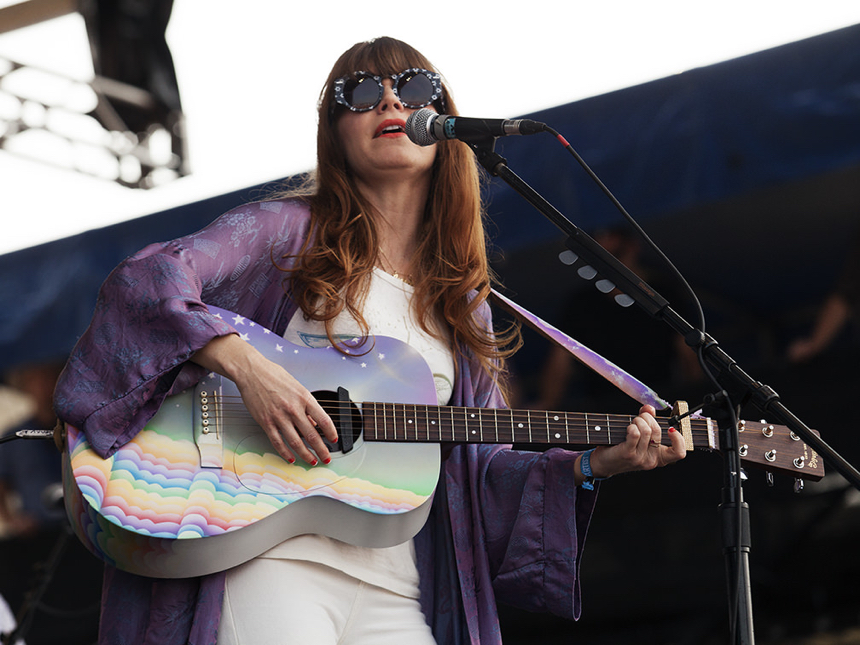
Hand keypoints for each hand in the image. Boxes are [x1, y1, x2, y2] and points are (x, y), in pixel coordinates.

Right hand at [193, 334, 337, 464]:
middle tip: (326, 458)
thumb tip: (314, 421)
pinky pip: (278, 442)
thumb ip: (306, 405)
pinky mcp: (266, 422)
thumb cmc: (274, 375)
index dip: (331, 433)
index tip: (334, 440)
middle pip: (312, 435)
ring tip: (312, 461)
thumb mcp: (297, 387)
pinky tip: (291, 458)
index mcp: (304, 398)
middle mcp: (293, 409)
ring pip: (296, 442)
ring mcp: (279, 417)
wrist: (252, 371)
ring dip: (306, 455)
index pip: (324, 420)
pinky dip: (286, 453)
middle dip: (321, 449)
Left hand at [588, 404, 685, 478]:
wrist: (604, 463)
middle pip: (657, 431)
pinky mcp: (628, 454)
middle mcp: (652, 460)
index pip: (679, 453)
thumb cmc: (623, 447)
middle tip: (639, 418)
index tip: (671, 429)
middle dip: (647, 418)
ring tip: (632, 423)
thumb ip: (647, 420)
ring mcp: (640, 458)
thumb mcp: (640, 435)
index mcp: (659, 457)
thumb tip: (650, 408)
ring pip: (646, 430)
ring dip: (638, 420)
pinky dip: (631, 426)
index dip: (679, 439)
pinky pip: (635, 433)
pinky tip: (627, 429)